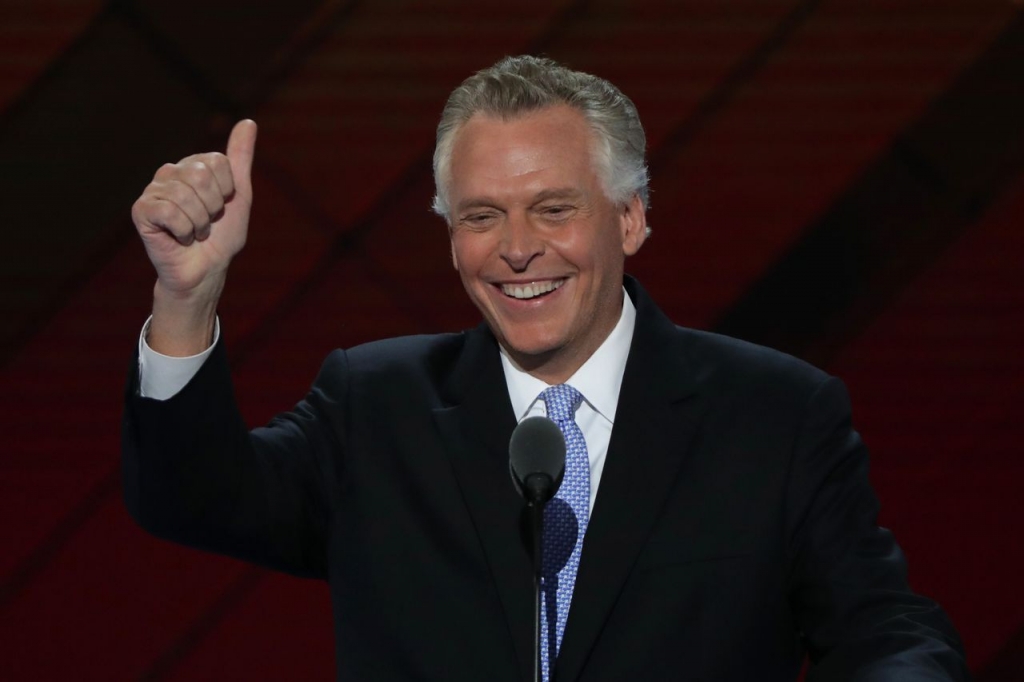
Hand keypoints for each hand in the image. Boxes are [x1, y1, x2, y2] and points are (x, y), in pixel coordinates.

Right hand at [132, 120, 256, 354]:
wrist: (207, 270)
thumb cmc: (222, 235)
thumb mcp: (239, 195)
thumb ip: (240, 158)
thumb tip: (248, 121)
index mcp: (193, 166)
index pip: (217, 162)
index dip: (227, 190)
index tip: (222, 207)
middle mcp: (170, 173)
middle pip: (201, 175)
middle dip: (213, 207)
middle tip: (208, 222)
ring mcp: (153, 191)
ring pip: (186, 195)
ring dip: (199, 223)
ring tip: (195, 232)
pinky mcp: (141, 211)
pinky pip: (169, 212)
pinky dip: (183, 231)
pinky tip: (179, 238)